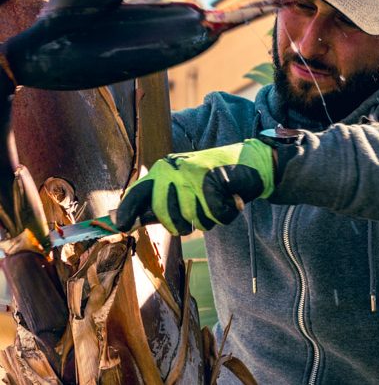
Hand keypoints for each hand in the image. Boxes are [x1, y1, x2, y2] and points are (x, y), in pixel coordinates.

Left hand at [116, 139, 274, 234]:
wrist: (249, 162)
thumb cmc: (214, 180)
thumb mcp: (183, 186)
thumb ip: (159, 202)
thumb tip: (128, 221)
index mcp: (164, 170)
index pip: (138, 192)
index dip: (128, 210)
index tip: (121, 225)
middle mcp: (175, 169)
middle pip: (167, 217)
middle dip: (182, 225)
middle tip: (194, 218)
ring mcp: (193, 174)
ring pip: (194, 220)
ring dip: (209, 219)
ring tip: (216, 201)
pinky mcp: (213, 179)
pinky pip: (215, 216)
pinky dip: (226, 214)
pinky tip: (230, 199)